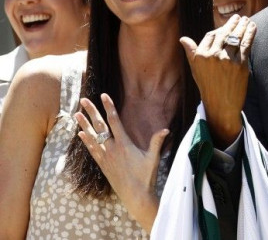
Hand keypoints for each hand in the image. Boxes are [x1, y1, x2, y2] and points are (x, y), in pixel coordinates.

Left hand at [76, 93, 166, 230]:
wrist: (135, 196)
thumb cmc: (146, 176)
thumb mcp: (153, 157)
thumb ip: (157, 142)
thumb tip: (166, 129)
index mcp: (124, 144)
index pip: (115, 121)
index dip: (109, 107)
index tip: (103, 95)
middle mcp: (112, 148)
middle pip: (100, 126)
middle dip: (92, 112)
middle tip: (84, 100)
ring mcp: (106, 157)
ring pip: (92, 137)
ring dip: (84, 124)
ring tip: (76, 113)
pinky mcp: (102, 165)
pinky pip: (91, 150)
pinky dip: (85, 141)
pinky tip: (80, 134)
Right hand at [180, 14, 255, 146]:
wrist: (221, 105)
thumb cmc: (208, 87)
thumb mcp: (195, 70)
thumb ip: (191, 52)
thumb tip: (183, 39)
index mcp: (200, 55)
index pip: (211, 35)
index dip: (219, 30)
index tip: (226, 26)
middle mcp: (212, 55)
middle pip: (224, 33)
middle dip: (232, 23)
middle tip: (238, 17)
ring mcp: (227, 59)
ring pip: (236, 36)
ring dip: (243, 25)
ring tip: (246, 19)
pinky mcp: (240, 64)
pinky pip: (246, 43)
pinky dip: (250, 33)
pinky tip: (253, 26)